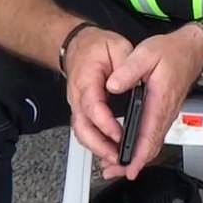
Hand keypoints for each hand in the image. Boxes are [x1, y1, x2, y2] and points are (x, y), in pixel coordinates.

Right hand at [64, 27, 133, 168]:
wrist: (78, 44)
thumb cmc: (97, 46)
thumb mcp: (117, 46)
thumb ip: (124, 64)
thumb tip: (122, 82)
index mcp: (86, 80)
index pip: (92, 106)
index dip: (105, 122)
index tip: (118, 134)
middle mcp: (78, 96)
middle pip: (82, 126)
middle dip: (99, 144)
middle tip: (116, 155)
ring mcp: (78, 104)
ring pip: (82, 131)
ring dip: (97, 147)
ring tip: (116, 158)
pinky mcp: (83, 109)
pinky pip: (86, 129)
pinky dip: (96, 142)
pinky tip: (110, 151)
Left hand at [100, 27, 202, 179]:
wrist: (193, 49)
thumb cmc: (172, 51)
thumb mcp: (146, 53)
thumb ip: (128, 69)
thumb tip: (112, 85)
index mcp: (161, 99)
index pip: (151, 133)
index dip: (140, 153)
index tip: (130, 167)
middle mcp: (166, 111)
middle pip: (153, 145)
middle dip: (135, 162)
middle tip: (115, 171)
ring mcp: (168, 113)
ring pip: (154, 142)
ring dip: (138, 156)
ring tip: (118, 166)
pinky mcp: (166, 111)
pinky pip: (156, 135)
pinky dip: (143, 147)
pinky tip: (132, 150)